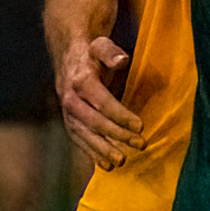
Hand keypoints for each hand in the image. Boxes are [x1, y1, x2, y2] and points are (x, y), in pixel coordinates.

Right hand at [56, 35, 144, 169]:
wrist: (69, 59)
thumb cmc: (92, 52)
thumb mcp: (101, 45)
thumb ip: (110, 52)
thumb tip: (122, 59)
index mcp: (81, 81)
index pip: (101, 102)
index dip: (121, 115)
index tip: (141, 126)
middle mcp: (71, 100)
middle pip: (94, 122)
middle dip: (117, 135)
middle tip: (140, 144)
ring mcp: (68, 114)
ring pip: (85, 135)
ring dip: (103, 150)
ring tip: (122, 161)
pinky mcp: (70, 123)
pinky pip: (80, 141)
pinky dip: (92, 154)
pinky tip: (107, 165)